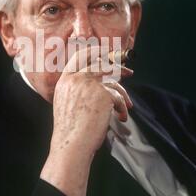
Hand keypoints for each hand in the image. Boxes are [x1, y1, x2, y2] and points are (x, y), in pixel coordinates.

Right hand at [40, 46, 132, 195]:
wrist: (71, 144)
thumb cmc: (70, 129)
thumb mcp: (66, 102)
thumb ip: (77, 88)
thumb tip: (100, 81)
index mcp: (65, 79)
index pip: (81, 55)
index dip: (96, 51)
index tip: (108, 51)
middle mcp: (76, 78)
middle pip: (102, 64)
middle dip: (119, 68)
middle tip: (129, 73)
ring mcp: (89, 84)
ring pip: (113, 82)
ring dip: (123, 95)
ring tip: (126, 106)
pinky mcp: (102, 93)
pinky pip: (118, 96)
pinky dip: (122, 108)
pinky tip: (120, 117)